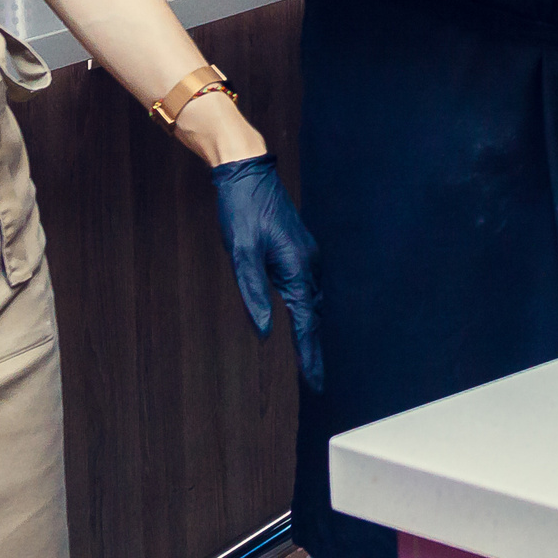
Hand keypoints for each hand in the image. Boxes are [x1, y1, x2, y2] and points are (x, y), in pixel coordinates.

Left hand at [210, 154, 323, 390]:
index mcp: (297, 269)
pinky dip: (310, 311)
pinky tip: (305, 320)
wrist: (248, 174)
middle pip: (316, 317)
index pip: (306, 323)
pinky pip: (310, 289)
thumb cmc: (242, 212)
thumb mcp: (241, 254)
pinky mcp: (300, 252)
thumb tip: (266, 332)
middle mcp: (309, 265)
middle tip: (316, 382)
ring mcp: (307, 257)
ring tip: (311, 360)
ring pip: (315, 303)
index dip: (310, 355)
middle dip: (315, 349)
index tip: (315, 384)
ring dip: (313, 331)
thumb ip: (253, 294)